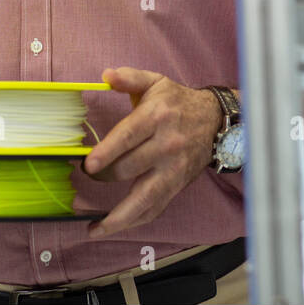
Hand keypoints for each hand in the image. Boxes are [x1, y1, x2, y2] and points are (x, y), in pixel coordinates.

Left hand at [82, 67, 221, 237]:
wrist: (214, 121)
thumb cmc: (178, 102)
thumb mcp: (156, 82)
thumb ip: (130, 78)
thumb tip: (106, 75)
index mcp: (157, 117)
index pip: (129, 137)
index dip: (107, 152)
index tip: (89, 165)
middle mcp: (167, 145)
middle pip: (129, 168)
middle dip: (104, 175)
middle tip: (89, 173)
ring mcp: (173, 169)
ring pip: (144, 199)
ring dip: (118, 217)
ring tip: (95, 229)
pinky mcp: (177, 185)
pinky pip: (155, 208)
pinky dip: (134, 221)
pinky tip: (114, 227)